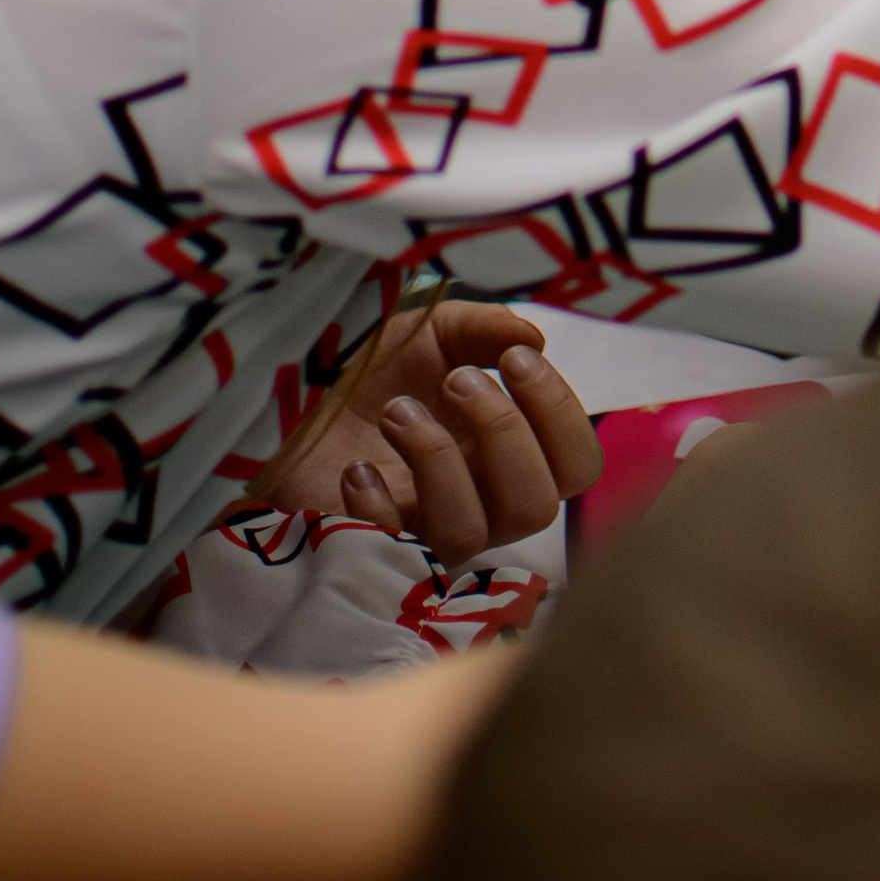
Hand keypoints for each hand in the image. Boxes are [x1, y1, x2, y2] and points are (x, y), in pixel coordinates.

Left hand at [246, 300, 599, 562]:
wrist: (301, 410)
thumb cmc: (384, 376)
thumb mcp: (434, 334)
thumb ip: (484, 328)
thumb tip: (532, 338)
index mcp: (513, 455)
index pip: (578, 466)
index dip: (559, 414)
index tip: (515, 360)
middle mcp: (484, 504)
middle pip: (536, 505)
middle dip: (503, 431)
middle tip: (456, 380)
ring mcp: (430, 534)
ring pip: (470, 530)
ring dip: (437, 458)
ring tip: (395, 411)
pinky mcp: (375, 552)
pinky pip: (393, 551)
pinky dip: (378, 505)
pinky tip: (357, 468)